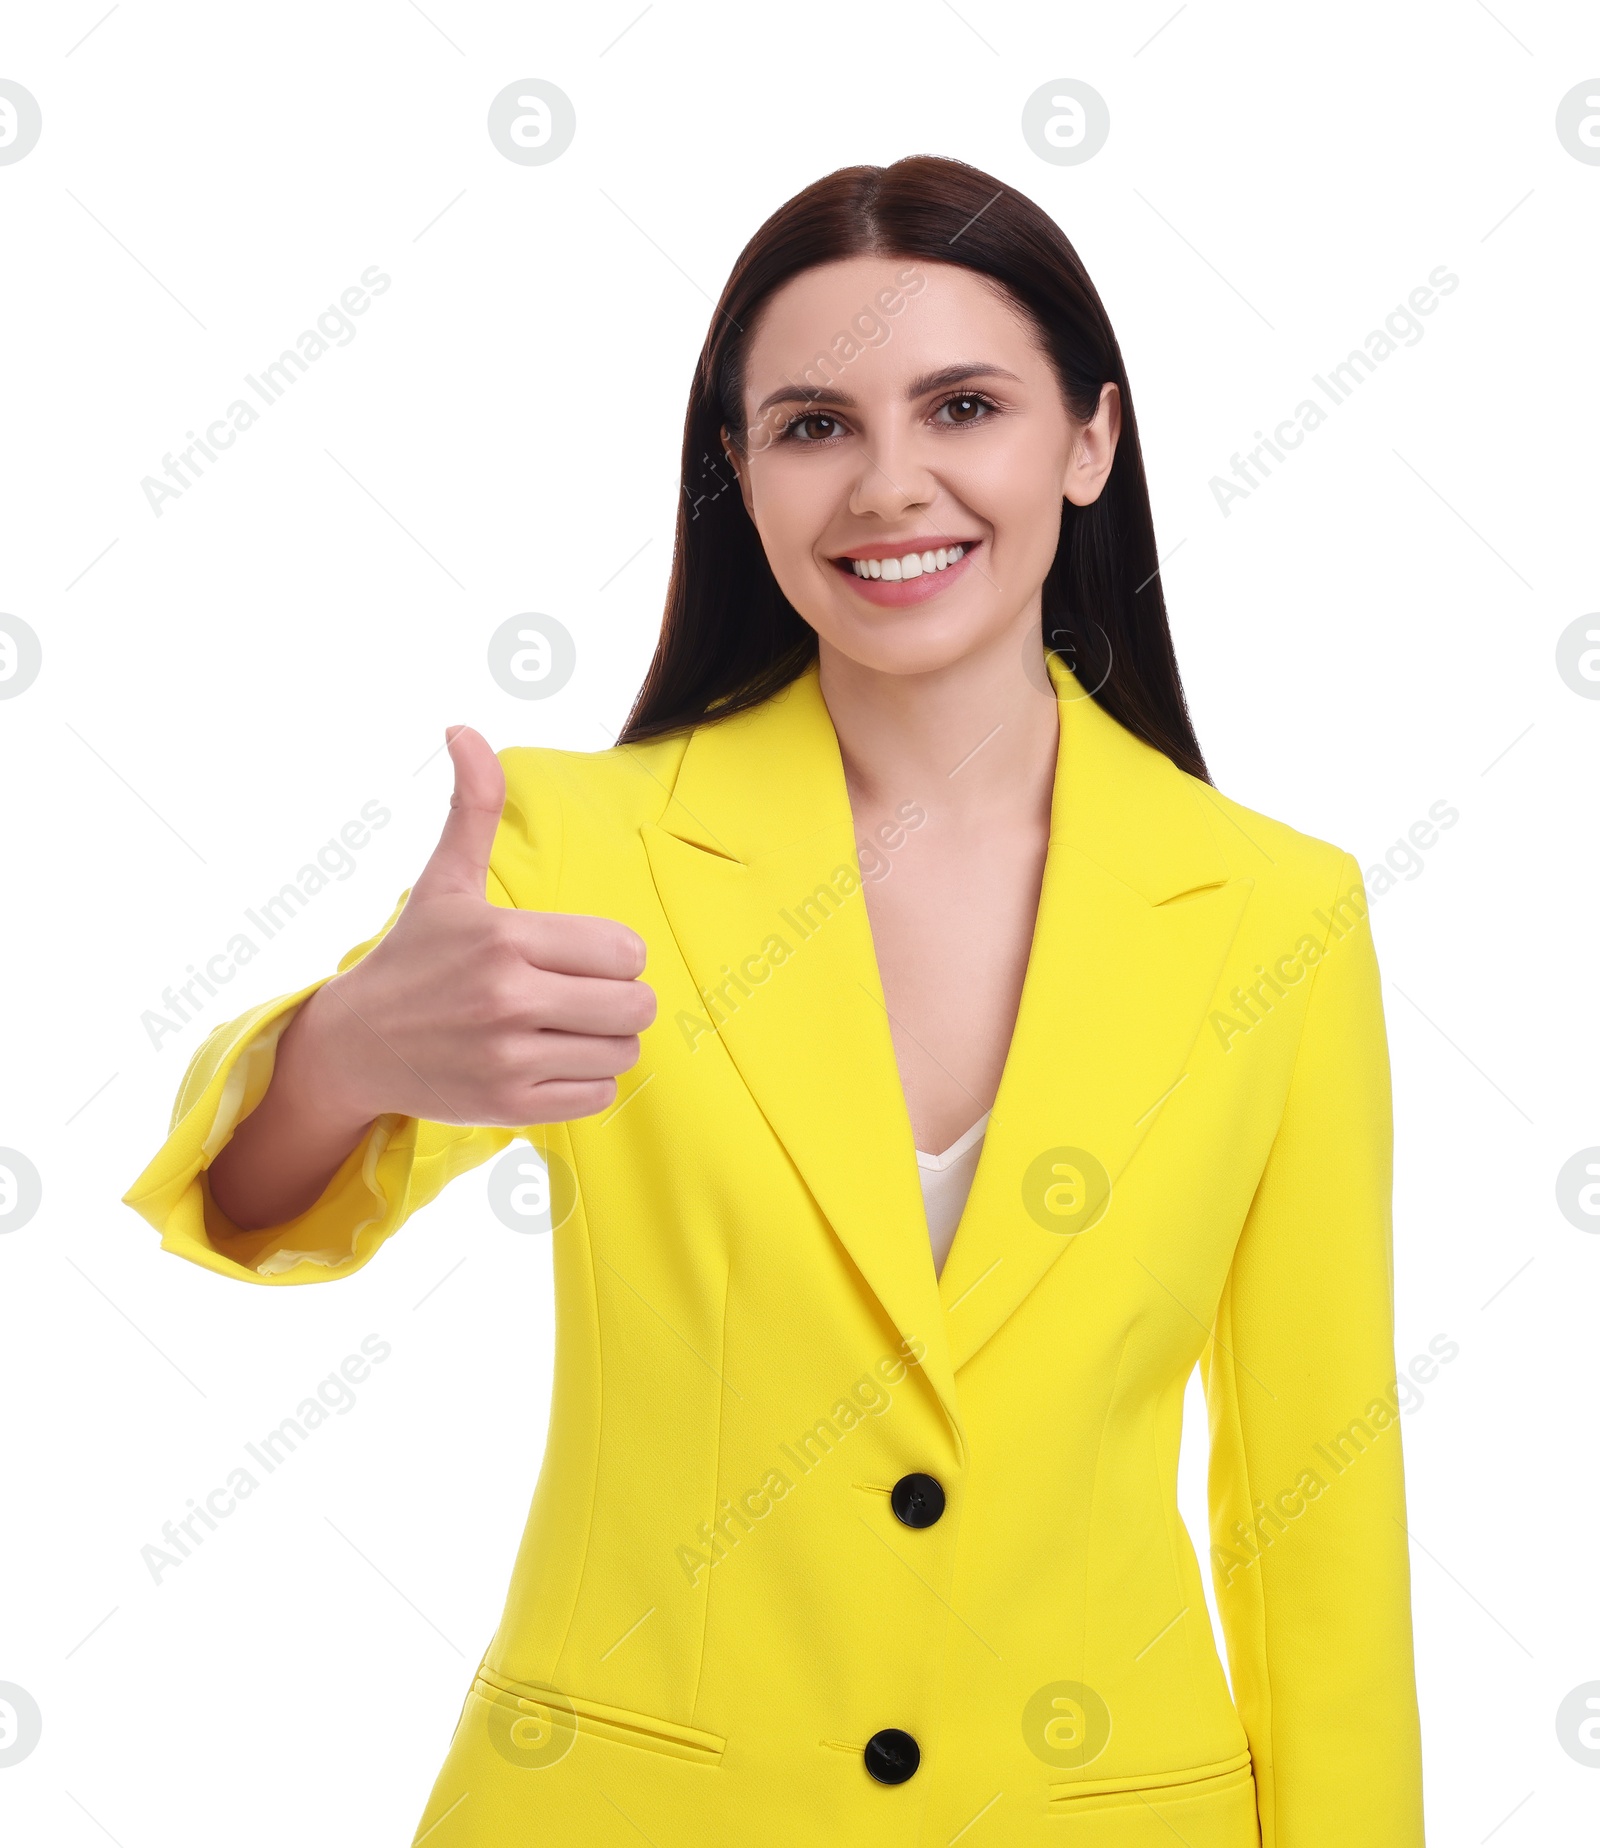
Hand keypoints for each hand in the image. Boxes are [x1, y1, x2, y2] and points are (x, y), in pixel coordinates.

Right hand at [300, 725, 654, 1128]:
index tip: (577, 957)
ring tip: (562, 1028)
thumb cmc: (414, 957)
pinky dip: (587, 1082)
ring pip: (622, 1050)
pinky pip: (599, 1096)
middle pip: (635, 1004)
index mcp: (504, 939)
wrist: (356, 1046)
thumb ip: (472, 807)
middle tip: (579, 995)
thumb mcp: (445, 881)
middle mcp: (508, 1000)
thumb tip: (464, 728)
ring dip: (605, 1041)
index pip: (626, 951)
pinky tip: (549, 1062)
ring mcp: (508, 1058)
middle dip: (618, 999)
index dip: (613, 954)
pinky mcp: (510, 1106)